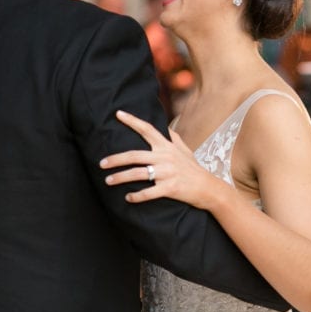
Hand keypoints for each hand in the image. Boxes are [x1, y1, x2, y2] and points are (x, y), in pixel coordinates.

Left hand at [100, 110, 222, 208]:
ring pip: (138, 174)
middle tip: (101, 163)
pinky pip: (149, 192)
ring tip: (108, 181)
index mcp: (167, 147)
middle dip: (115, 159)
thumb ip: (174, 139)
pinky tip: (127, 198)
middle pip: (134, 155)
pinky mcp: (170, 188)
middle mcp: (165, 157)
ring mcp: (167, 173)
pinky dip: (137, 196)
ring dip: (120, 177)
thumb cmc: (194, 169)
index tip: (117, 113)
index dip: (132, 120)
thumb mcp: (186, 151)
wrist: (209, 188)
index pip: (147, 129)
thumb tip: (166, 128)